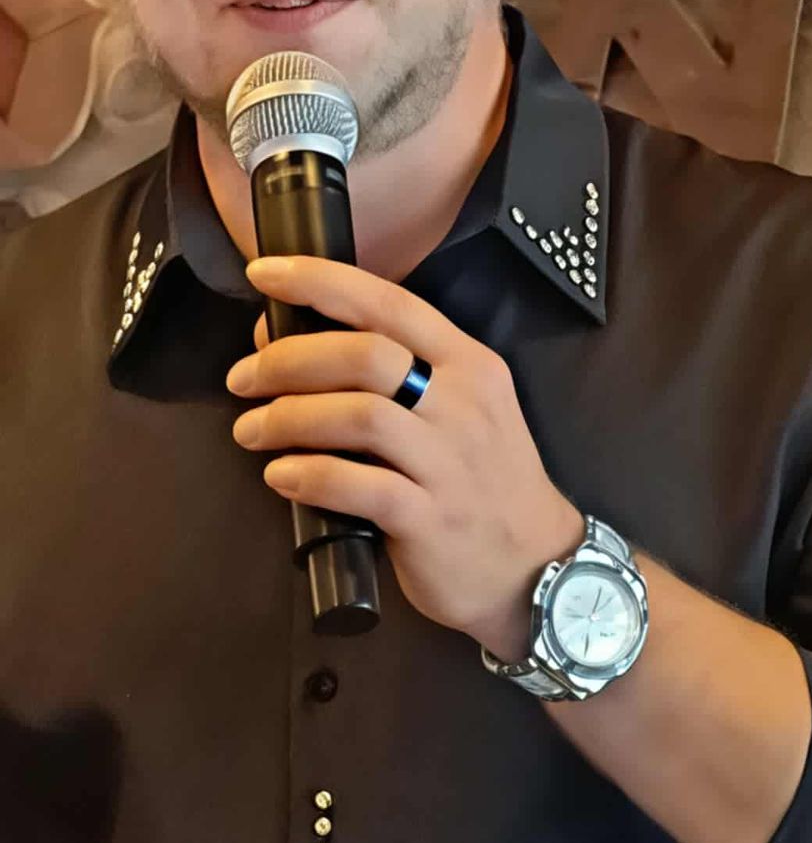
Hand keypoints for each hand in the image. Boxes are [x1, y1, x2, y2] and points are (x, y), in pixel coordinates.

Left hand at [228, 255, 584, 657]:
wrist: (536, 568)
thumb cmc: (482, 481)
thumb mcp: (462, 410)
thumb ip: (394, 376)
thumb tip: (291, 342)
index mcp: (469, 364)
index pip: (389, 302)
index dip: (321, 282)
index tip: (266, 274)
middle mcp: (463, 404)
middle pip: (364, 355)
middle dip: (289, 359)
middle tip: (244, 378)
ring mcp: (450, 464)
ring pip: (358, 416)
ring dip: (288, 418)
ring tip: (251, 430)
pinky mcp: (431, 520)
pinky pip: (358, 487)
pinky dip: (309, 475)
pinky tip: (281, 477)